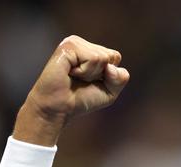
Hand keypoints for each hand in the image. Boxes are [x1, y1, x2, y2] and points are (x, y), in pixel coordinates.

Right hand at [14, 35, 129, 144]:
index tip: (91, 82)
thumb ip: (120, 78)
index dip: (109, 76)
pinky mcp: (67, 46)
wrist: (59, 109)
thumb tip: (111, 66)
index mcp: (91, 50)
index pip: (115, 57)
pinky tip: (69, 73)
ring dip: (91, 74)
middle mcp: (82, 44)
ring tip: (74, 77)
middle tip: (81, 80)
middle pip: (111, 57)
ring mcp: (74, 43)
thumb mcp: (110, 92)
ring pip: (103, 57)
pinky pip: (93, 58)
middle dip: (101, 75)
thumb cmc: (80, 99)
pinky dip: (85, 72)